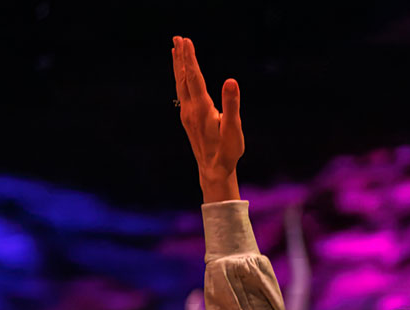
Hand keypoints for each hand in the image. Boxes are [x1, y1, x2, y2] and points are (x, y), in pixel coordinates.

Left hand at [172, 36, 243, 201]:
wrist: (214, 170)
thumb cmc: (227, 150)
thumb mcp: (234, 128)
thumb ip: (231, 104)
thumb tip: (231, 81)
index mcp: (202, 108)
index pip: (194, 77)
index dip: (190, 58)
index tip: (186, 41)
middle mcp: (190, 109)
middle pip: (184, 77)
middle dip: (181, 57)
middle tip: (177, 38)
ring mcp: (187, 114)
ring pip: (181, 85)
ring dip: (178, 66)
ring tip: (175, 51)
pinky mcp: (188, 119)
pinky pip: (182, 93)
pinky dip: (181, 79)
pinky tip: (182, 77)